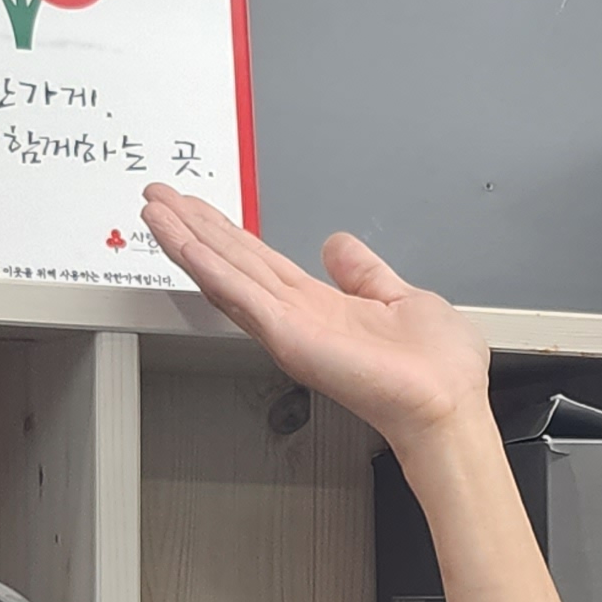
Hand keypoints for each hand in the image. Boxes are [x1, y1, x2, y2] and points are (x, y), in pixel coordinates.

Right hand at [142, 186, 492, 462]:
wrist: (447, 404)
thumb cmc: (436, 370)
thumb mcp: (400, 297)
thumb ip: (364, 272)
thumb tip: (338, 245)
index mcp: (320, 306)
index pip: (259, 261)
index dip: (226, 233)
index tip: (197, 208)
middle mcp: (296, 316)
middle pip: (232, 262)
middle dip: (192, 228)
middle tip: (157, 197)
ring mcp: (288, 327)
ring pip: (225, 273)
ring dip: (186, 240)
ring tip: (154, 210)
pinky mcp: (289, 336)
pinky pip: (240, 294)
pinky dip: (207, 266)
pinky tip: (182, 243)